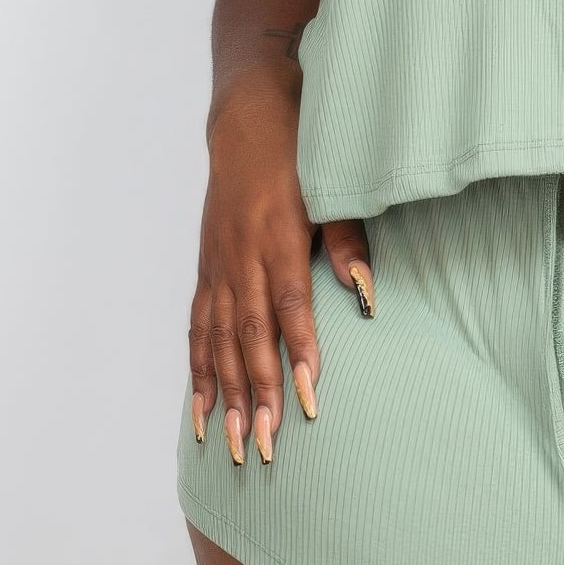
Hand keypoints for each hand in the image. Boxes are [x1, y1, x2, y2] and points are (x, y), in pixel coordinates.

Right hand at [186, 90, 374, 463]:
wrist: (248, 119)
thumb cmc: (301, 153)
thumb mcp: (331, 186)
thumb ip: (347, 239)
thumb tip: (366, 292)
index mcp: (277, 236)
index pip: (290, 306)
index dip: (297, 352)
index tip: (307, 399)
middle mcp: (242, 256)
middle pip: (249, 335)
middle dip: (258, 393)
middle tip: (264, 445)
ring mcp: (219, 265)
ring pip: (217, 340)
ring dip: (225, 395)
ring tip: (232, 443)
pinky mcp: (206, 270)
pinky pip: (197, 329)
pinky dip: (198, 371)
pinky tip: (202, 410)